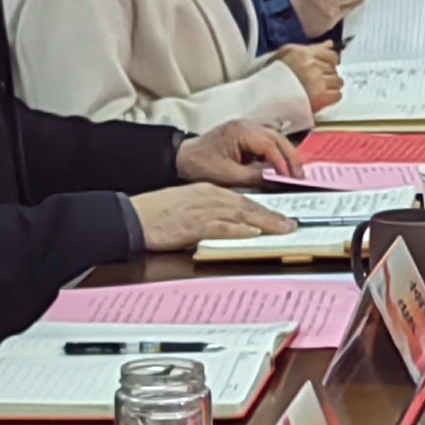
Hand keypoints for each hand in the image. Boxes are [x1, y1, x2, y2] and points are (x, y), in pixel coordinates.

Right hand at [131, 183, 296, 250]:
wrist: (134, 216)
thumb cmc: (157, 213)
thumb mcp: (188, 206)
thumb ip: (210, 214)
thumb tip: (228, 226)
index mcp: (209, 191)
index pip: (243, 200)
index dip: (264, 209)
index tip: (280, 217)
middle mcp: (210, 197)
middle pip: (248, 206)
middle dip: (272, 216)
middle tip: (291, 224)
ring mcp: (203, 210)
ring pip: (241, 215)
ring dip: (265, 222)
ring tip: (282, 229)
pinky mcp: (194, 225)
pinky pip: (222, 227)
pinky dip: (239, 230)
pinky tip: (253, 233)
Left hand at [176, 118, 303, 184]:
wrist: (181, 159)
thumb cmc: (200, 165)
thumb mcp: (228, 175)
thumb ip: (255, 176)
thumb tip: (277, 178)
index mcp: (241, 131)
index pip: (270, 145)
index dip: (283, 162)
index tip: (292, 177)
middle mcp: (247, 125)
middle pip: (278, 138)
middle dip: (291, 156)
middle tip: (300, 174)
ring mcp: (247, 129)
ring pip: (275, 138)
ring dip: (286, 154)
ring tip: (295, 171)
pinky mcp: (246, 136)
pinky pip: (267, 142)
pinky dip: (277, 153)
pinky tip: (281, 165)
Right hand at [272, 43, 344, 113]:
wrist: (261, 97)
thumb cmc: (271, 75)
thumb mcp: (287, 54)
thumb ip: (311, 48)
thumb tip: (330, 44)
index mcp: (303, 53)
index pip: (331, 55)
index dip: (330, 63)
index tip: (324, 69)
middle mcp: (312, 65)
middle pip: (334, 69)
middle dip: (328, 76)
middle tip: (317, 83)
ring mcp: (317, 81)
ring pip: (337, 81)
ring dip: (330, 87)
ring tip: (318, 91)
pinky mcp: (320, 97)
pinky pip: (337, 95)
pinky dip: (332, 97)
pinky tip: (322, 99)